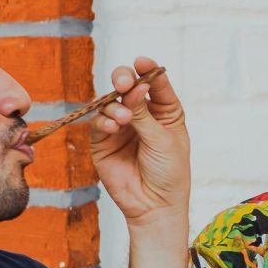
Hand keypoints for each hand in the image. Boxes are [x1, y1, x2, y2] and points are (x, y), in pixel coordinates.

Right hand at [88, 57, 189, 228]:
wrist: (154, 205)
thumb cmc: (169, 173)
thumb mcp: (162, 140)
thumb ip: (144, 114)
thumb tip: (134, 87)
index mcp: (164, 111)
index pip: (155, 83)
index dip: (148, 70)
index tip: (142, 63)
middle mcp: (141, 115)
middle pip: (127, 87)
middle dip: (123, 80)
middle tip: (123, 83)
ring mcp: (121, 127)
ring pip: (110, 102)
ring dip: (114, 106)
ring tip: (124, 119)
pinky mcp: (103, 141)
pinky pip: (98, 122)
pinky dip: (103, 121)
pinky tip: (112, 127)